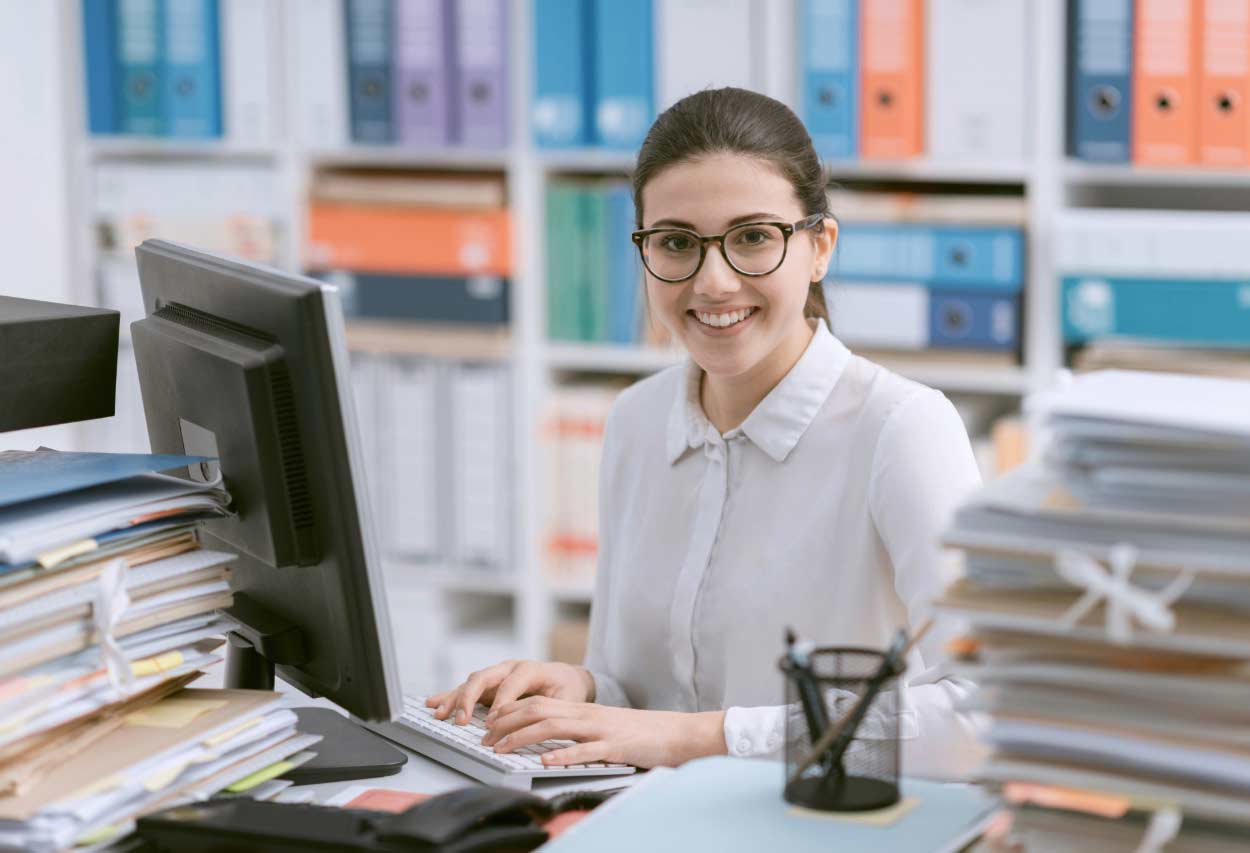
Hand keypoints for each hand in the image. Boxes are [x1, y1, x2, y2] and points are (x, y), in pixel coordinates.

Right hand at [426, 660, 594, 724]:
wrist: (567, 678)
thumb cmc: (567, 690)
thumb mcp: (567, 700)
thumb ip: (550, 709)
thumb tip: (530, 724)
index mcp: (531, 669)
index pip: (512, 682)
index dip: (501, 701)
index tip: (493, 721)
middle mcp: (510, 667)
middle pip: (484, 677)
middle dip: (470, 698)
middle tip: (462, 720)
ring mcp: (497, 674)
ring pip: (471, 682)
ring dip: (455, 698)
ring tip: (440, 713)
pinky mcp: (489, 685)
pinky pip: (467, 688)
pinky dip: (450, 695)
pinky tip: (433, 702)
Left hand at [481, 696, 727, 768]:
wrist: (678, 733)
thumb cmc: (641, 734)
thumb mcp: (603, 727)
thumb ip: (578, 730)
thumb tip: (549, 742)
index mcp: (583, 710)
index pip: (538, 703)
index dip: (509, 712)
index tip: (488, 724)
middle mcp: (587, 715)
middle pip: (538, 710)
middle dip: (506, 723)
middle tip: (485, 737)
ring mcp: (601, 730)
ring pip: (555, 726)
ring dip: (524, 737)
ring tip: (502, 748)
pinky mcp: (616, 747)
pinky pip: (586, 751)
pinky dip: (563, 756)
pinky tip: (545, 763)